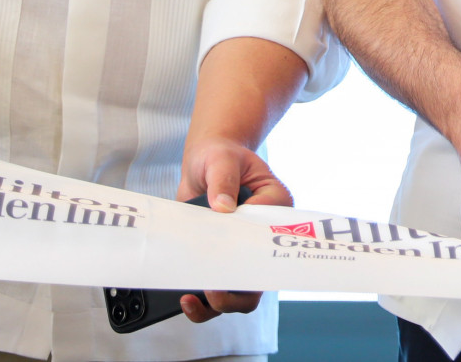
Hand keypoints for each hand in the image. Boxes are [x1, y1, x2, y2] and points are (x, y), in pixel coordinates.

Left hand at [178, 136, 292, 321]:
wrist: (204, 163)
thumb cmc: (219, 156)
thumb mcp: (220, 159)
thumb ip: (222, 179)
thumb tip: (222, 206)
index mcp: (274, 204)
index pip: (269, 231)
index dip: (249, 242)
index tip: (226, 239)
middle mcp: (262, 235)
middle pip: (262, 274)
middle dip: (239, 289)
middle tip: (214, 288)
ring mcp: (242, 250)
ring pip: (242, 292)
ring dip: (221, 302)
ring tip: (194, 299)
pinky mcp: (222, 259)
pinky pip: (219, 290)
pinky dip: (204, 303)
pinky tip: (186, 298)